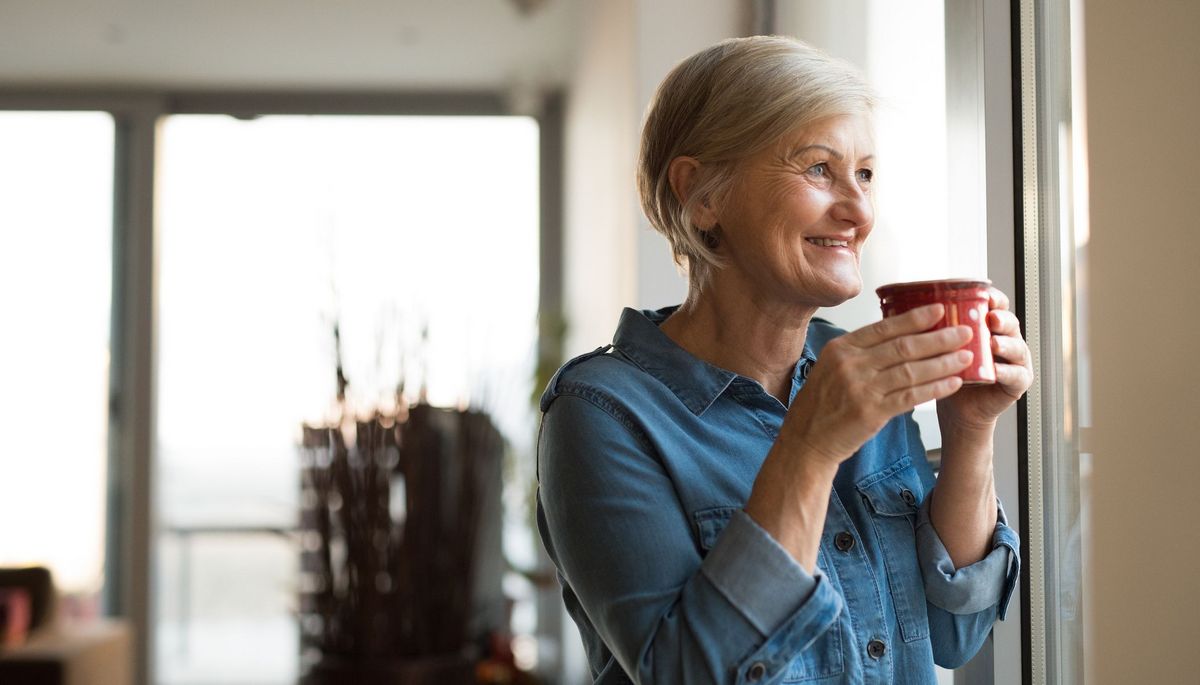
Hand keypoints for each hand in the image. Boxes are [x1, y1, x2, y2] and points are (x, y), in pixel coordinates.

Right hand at [781, 303, 973, 467]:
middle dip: (939, 338)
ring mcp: (860, 388)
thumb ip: (860, 353)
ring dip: (943, 362)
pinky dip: (935, 388)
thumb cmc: (821, 404)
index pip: (884, 327)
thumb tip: (898, 337)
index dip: (915, 318)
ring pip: (912, 370)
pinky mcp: (871, 412)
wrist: (806, 440)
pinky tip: (953, 383)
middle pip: (903, 346)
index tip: (940, 310)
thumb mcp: (831, 368)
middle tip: (965, 332)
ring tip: (967, 357)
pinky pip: (911, 396)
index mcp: (840, 348)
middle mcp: (850, 365)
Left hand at [936, 288, 1033, 432]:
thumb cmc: (948, 373)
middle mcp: (1004, 340)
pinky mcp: (1016, 384)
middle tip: (991, 318)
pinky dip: (1007, 372)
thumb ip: (937, 329)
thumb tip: (908, 307)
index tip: (984, 294)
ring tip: (993, 344)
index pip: (996, 305)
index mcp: (987, 327)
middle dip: (1002, 318)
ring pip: (1017, 347)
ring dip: (1006, 344)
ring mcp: (1014, 362)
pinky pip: (1016, 376)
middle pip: (1010, 322)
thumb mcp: (941, 347)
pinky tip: (995, 371)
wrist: (956, 408)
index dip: (993, 298)